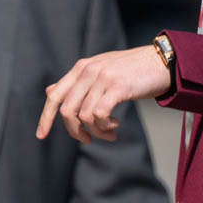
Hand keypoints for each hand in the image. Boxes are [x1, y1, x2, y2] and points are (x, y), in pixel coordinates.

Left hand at [36, 44, 170, 143]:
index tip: (41, 135)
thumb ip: (75, 82)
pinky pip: (100, 115)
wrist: (161, 62)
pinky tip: (115, 126)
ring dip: (96, 132)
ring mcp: (102, 78)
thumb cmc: (131, 70)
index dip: (45, 118)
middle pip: (66, 110)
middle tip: (88, 140)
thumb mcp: (99, 71)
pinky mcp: (118, 86)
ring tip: (109, 133)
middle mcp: (88, 71)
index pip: (54, 96)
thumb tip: (50, 92)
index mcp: (80, 68)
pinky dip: (105, 127)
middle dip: (75, 131)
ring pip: (84, 116)